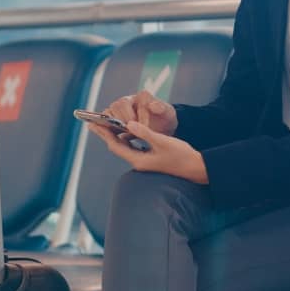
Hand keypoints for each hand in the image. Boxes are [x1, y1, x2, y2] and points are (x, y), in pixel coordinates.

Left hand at [85, 120, 207, 184]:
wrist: (195, 168)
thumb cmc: (181, 155)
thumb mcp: (162, 141)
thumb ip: (145, 133)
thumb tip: (129, 124)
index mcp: (139, 160)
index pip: (116, 146)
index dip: (104, 134)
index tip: (94, 124)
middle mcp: (139, 162)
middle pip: (117, 147)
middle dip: (106, 134)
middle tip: (94, 123)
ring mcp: (144, 161)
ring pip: (124, 147)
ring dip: (115, 135)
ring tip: (105, 125)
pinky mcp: (149, 159)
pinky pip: (132, 147)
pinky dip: (126, 138)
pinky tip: (125, 131)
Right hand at [105, 90, 177, 136]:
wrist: (162, 128)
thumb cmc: (164, 119)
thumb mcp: (168, 114)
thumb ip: (162, 108)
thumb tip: (153, 105)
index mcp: (141, 96)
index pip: (130, 101)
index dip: (133, 115)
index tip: (143, 126)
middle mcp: (128, 100)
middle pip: (116, 106)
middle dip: (123, 120)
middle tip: (132, 132)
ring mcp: (120, 109)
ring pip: (108, 114)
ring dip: (114, 126)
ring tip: (124, 135)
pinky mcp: (114, 120)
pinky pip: (104, 123)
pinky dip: (108, 130)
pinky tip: (116, 139)